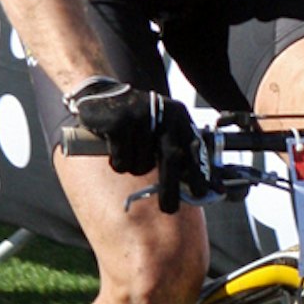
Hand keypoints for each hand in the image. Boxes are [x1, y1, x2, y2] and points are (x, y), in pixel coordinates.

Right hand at [64, 79, 211, 208]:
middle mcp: (163, 113)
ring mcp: (141, 115)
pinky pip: (122, 160)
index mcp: (179, 116)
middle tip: (168, 208)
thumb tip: (198, 189)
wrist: (102, 95)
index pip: (195, 147)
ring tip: (129, 151)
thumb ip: (179, 153)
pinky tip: (114, 147)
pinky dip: (118, 163)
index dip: (200, 172)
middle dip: (171, 188)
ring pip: (142, 164)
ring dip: (135, 168)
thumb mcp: (162, 129)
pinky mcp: (119, 122)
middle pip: (172, 158)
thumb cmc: (139, 122)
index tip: (202, 194)